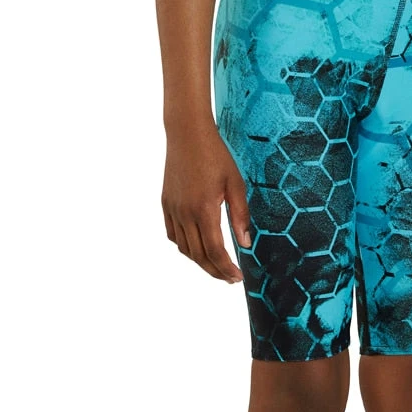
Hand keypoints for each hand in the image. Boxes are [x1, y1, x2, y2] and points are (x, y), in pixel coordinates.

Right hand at [161, 123, 251, 283]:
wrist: (187, 133)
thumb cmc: (215, 155)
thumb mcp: (235, 183)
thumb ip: (240, 215)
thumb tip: (245, 243)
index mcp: (204, 210)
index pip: (215, 251)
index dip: (226, 268)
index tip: (237, 277)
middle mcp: (184, 213)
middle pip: (198, 255)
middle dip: (215, 271)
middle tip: (229, 278)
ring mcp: (172, 209)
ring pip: (184, 248)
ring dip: (200, 261)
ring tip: (216, 265)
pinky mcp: (166, 203)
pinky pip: (173, 234)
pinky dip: (185, 246)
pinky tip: (197, 245)